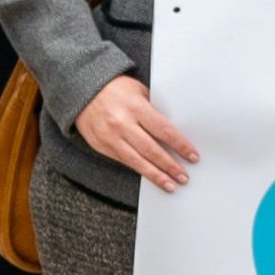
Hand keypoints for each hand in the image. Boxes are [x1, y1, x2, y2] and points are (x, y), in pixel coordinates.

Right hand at [74, 73, 199, 192]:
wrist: (82, 92)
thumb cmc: (115, 89)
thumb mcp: (139, 92)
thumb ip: (154, 111)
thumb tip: (173, 132)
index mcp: (135, 107)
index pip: (164, 130)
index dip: (180, 145)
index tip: (192, 156)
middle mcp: (122, 123)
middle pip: (152, 150)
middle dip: (170, 166)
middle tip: (183, 177)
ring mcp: (110, 137)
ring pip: (137, 161)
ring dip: (156, 175)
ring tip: (170, 185)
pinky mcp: (101, 146)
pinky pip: (123, 161)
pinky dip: (139, 170)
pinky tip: (150, 176)